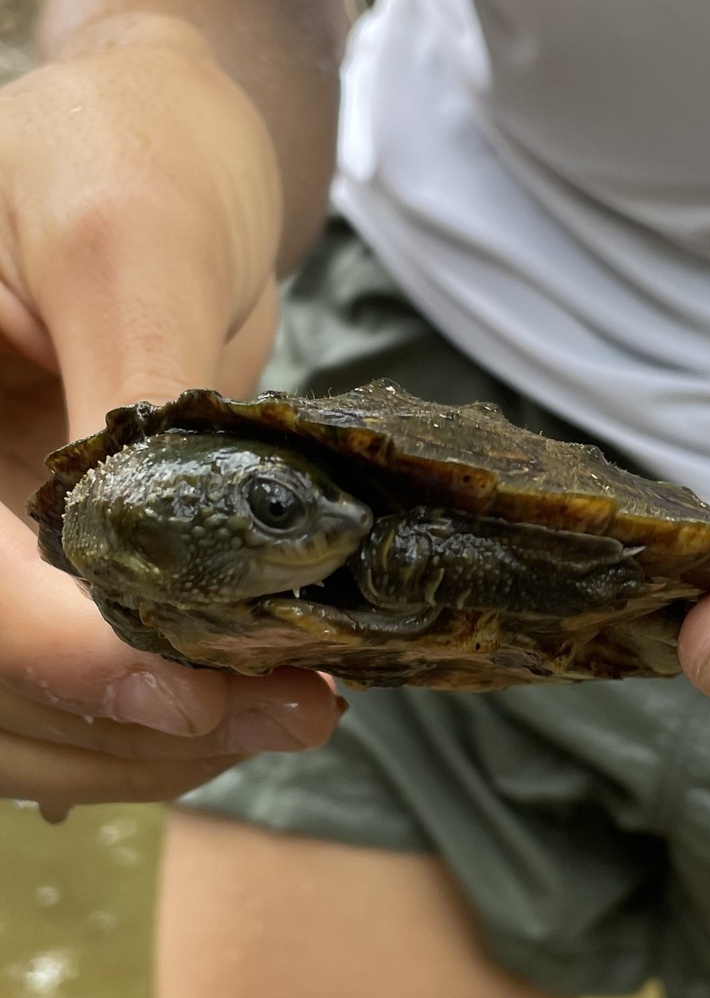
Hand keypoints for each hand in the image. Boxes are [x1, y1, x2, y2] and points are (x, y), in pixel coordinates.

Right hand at [0, 34, 339, 814]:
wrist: (173, 164)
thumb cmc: (139, 155)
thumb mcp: (128, 245)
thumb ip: (132, 401)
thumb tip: (165, 573)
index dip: (65, 661)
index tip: (194, 699)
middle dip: (135, 723)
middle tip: (289, 714)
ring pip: (34, 711)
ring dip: (158, 743)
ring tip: (288, 713)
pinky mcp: (58, 562)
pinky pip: (88, 680)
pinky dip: (164, 720)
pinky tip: (243, 703)